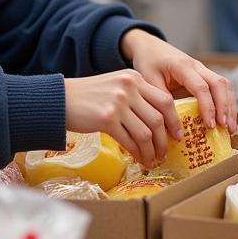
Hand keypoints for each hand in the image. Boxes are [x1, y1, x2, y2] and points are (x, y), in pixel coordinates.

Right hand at [65, 70, 179, 167]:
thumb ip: (136, 97)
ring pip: (146, 132)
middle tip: (164, 152)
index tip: (177, 134)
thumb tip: (157, 122)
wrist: (60, 99)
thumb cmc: (88, 97)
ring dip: (151, 151)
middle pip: (158, 118)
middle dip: (164, 140)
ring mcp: (118, 103)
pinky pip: (130, 140)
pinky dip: (137, 153)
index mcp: (134, 78)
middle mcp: (129, 88)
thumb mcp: (116, 87)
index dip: (174, 120)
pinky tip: (138, 159)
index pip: (164, 100)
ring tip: (152, 160)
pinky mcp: (107, 118)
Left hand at [120, 29, 236, 131]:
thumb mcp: (148, 80)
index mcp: (182, 66)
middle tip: (225, 128)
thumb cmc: (148, 62)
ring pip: (225, 85)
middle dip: (225, 107)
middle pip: (219, 84)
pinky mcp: (205, 75)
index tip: (211, 125)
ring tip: (230, 128)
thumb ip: (160, 99)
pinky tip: (226, 119)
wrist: (150, 46)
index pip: (201, 86)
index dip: (208, 106)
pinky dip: (226, 103)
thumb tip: (172, 124)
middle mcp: (197, 66)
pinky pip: (221, 88)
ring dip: (230, 106)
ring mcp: (203, 70)